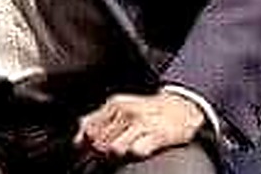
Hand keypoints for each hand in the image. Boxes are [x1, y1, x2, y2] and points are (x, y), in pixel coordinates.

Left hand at [75, 90, 203, 161]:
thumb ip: (98, 120)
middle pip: (99, 142)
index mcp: (114, 104)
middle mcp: (126, 111)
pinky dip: (135, 154)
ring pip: (114, 149)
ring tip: (124, 153)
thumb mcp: (121, 108)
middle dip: (100, 153)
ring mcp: (141, 123)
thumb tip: (78, 139)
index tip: (87, 151)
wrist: (183, 107)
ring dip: (116, 156)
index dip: (84, 144)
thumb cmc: (149, 111)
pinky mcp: (157, 134)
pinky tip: (139, 150)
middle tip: (108, 155)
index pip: (88, 128)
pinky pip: (137, 151)